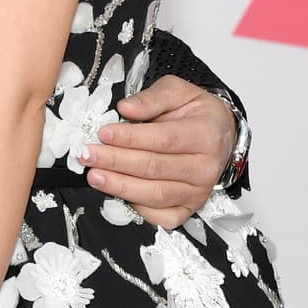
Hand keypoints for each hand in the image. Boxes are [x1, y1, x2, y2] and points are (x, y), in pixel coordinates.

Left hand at [82, 76, 234, 229]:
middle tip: (88, 155)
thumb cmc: (196, 113)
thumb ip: (152, 98)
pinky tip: (118, 194)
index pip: (164, 139)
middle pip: (155, 168)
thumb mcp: (179, 91)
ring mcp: (198, 191)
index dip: (131, 138)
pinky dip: (138, 208)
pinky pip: (162, 216)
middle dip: (115, 162)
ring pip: (155, 194)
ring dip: (120, 187)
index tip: (103, 133)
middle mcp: (205, 167)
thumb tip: (125, 108)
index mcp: (206, 134)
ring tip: (94, 175)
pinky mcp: (189, 208)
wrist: (219, 135)